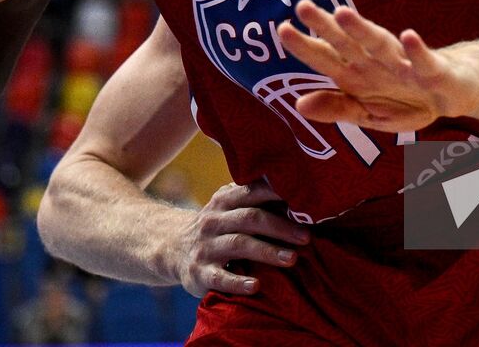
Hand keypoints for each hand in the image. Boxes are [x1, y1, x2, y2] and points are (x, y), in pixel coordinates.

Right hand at [172, 180, 309, 296]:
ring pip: (239, 245)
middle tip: (307, 237)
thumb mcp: (229, 207)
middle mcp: (214, 220)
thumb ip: (256, 199)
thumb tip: (302, 192)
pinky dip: (238, 282)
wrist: (171, 248)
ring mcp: (206, 247)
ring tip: (292, 259)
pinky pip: (219, 278)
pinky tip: (256, 287)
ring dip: (267, 251)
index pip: (253, 191)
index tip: (305, 201)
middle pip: (250, 218)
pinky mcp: (199, 273)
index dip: (278, 194)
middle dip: (281, 227)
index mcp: (225, 200)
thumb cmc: (218, 226)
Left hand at [277, 1, 478, 132]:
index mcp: (357, 75)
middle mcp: (376, 63)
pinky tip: (408, 36)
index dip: (305, 46)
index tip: (282, 29)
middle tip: (303, 6)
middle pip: (347, 42)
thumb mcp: (368, 114)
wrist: (454, 93)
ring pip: (380, 44)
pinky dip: (416, 50)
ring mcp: (404, 64)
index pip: (326, 58)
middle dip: (326, 26)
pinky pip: (423, 60)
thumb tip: (299, 105)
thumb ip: (337, 108)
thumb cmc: (407, 99)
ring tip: (342, 12)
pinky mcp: (433, 70)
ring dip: (362, 29)